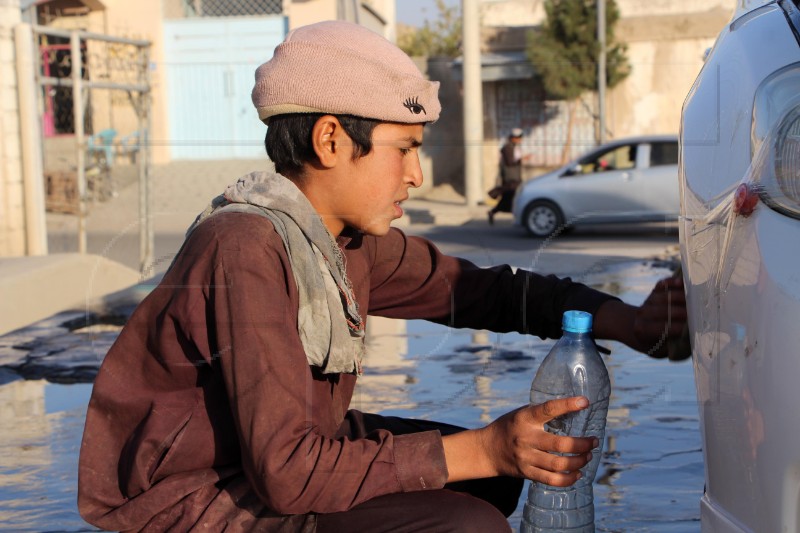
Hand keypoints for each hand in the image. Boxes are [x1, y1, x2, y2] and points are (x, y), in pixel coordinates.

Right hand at [442, 397, 595, 485]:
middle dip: (583, 444)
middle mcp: (526, 437)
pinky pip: (552, 480)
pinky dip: (569, 479)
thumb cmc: (510, 427)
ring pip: (559, 464)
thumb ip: (542, 414)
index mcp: (525, 417)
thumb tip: (574, 410)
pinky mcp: (526, 472)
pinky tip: (578, 473)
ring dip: (579, 461)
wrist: (487, 449)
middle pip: (560, 444)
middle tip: (594, 441)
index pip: (548, 409)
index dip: (567, 405)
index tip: (585, 402)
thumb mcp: (522, 414)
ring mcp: (525, 457)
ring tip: (588, 456)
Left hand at [594, 273, 688, 358]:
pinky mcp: (654, 291)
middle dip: (680, 312)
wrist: (639, 327)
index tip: (690, 329)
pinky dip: (671, 283)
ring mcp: (648, 301)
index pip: (660, 328)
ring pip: (663, 296)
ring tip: (694, 300)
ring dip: (679, 298)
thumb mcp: (659, 350)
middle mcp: (642, 314)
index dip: (675, 328)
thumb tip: (686, 340)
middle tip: (695, 314)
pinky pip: (662, 285)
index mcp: (642, 330)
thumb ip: (670, 347)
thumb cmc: (656, 342)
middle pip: (662, 311)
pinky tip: (682, 283)